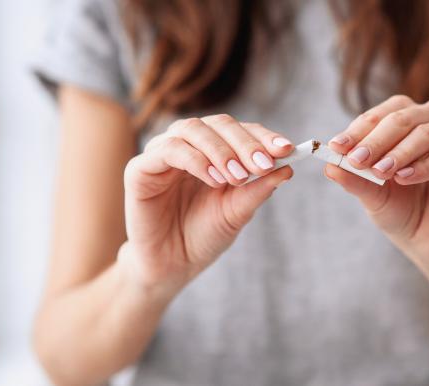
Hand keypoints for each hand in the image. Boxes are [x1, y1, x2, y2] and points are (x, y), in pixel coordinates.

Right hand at [121, 115, 294, 294]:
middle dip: (245, 142)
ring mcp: (162, 154)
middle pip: (218, 123)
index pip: (240, 130)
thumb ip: (258, 189)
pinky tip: (213, 179)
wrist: (172, 267)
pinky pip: (168, 150)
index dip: (263, 136)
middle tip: (263, 164)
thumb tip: (288, 167)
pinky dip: (195, 160)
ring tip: (237, 177)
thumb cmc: (204, 236)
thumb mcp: (238, 212)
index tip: (287, 149)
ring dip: (220, 150)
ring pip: (192, 129)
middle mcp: (188, 145)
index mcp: (214, 150)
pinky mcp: (140, 169)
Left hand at [325, 95, 428, 279]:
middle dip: (376, 139)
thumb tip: (329, 166)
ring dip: (401, 151)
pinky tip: (404, 178)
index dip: (358, 129)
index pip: (381, 114)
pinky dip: (425, 166)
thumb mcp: (371, 195)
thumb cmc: (401, 209)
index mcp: (406, 120)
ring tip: (380, 172)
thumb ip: (354, 179)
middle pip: (403, 117)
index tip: (336, 147)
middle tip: (357, 159)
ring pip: (428, 132)